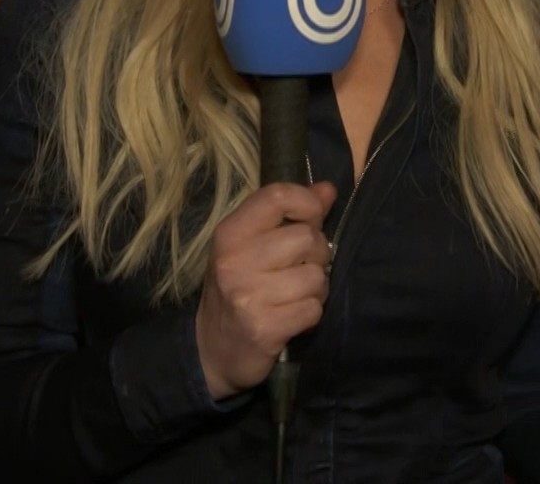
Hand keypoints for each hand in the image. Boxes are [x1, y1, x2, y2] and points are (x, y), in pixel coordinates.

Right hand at [195, 180, 336, 400]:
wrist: (212, 350)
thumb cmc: (238, 288)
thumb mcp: (252, 245)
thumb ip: (289, 215)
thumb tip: (327, 189)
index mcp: (230, 232)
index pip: (278, 196)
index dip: (307, 204)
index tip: (311, 220)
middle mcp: (235, 261)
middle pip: (306, 237)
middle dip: (317, 254)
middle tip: (301, 268)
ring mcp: (248, 296)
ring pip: (316, 276)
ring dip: (316, 289)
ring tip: (296, 296)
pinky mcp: (264, 329)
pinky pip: (314, 309)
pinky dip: (311, 315)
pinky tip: (293, 317)